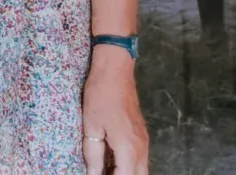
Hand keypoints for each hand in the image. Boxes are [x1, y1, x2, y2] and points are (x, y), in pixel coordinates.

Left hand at [82, 47, 148, 174]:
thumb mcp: (91, 127)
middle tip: (103, 173)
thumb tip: (93, 174)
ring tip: (105, 169)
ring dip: (126, 172)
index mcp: (128, 148)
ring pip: (141, 169)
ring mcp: (144, 142)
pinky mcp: (142, 135)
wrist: (115, 71)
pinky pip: (140, 159)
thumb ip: (94, 155)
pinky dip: (128, 165)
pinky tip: (112, 162)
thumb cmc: (100, 96)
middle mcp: (141, 148)